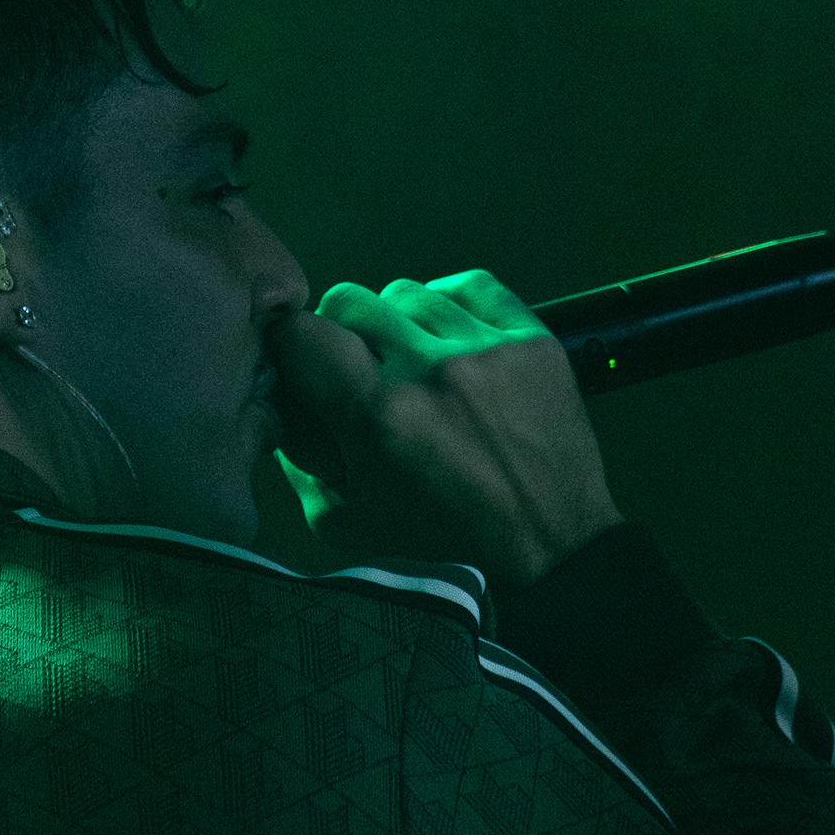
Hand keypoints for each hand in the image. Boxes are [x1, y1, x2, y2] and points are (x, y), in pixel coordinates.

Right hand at [268, 269, 622, 589]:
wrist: (551, 548)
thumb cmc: (445, 543)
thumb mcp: (347, 523)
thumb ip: (302, 461)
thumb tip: (283, 403)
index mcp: (379, 418)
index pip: (303, 333)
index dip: (293, 344)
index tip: (305, 362)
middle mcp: (430, 373)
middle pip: (352, 301)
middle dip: (344, 333)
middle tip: (361, 368)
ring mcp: (486, 351)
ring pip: (409, 294)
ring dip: (402, 325)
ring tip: (418, 364)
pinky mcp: (532, 341)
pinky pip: (471, 286)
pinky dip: (452, 305)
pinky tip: (452, 337)